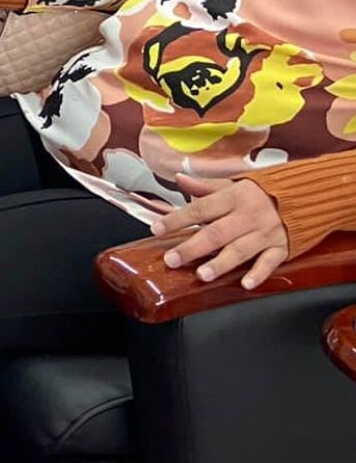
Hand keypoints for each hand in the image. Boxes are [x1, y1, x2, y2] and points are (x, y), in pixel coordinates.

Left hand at [150, 175, 289, 289]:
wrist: (306, 195)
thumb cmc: (263, 191)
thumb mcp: (233, 183)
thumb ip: (205, 185)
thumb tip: (179, 178)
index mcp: (233, 197)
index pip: (199, 209)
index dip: (176, 219)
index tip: (156, 229)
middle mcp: (247, 216)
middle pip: (215, 233)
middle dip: (192, 248)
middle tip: (172, 260)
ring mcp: (265, 233)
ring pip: (240, 250)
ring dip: (220, 264)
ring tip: (202, 275)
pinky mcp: (282, 248)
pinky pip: (269, 262)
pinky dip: (259, 273)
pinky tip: (246, 284)